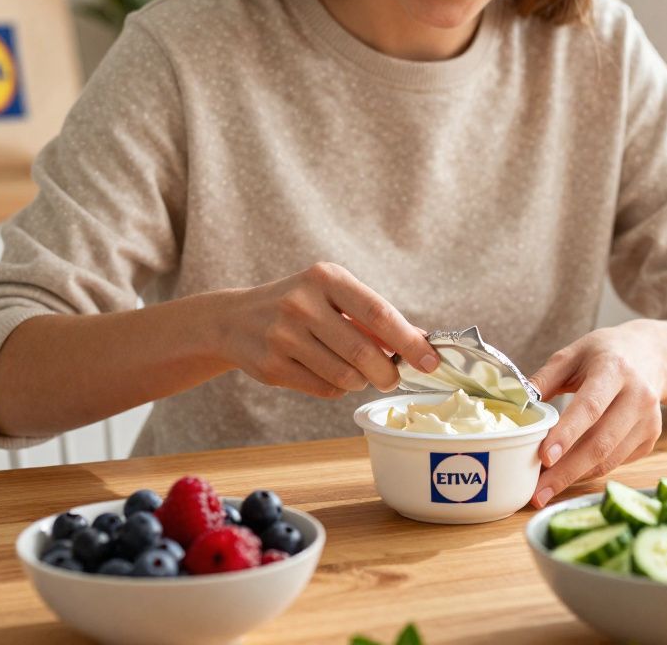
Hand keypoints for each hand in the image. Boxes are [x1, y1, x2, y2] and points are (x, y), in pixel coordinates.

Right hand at [216, 262, 439, 397]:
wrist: (235, 319)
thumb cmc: (299, 305)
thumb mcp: (332, 294)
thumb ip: (373, 316)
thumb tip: (422, 343)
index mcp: (325, 278)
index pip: (378, 313)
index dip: (410, 341)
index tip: (431, 361)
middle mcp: (302, 303)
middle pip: (364, 353)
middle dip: (388, 373)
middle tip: (392, 378)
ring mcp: (283, 335)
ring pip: (346, 376)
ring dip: (360, 381)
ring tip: (355, 371)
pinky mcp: (271, 366)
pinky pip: (324, 389)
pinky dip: (337, 388)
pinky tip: (327, 372)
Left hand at [528, 322, 665, 507]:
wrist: (650, 355)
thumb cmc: (604, 354)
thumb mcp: (572, 354)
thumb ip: (544, 379)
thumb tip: (517, 406)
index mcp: (614, 369)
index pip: (590, 407)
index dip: (567, 434)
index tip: (544, 458)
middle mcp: (638, 396)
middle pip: (601, 442)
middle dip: (566, 471)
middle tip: (537, 492)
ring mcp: (648, 420)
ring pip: (609, 459)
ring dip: (575, 477)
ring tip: (545, 490)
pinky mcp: (651, 437)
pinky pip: (616, 462)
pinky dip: (590, 471)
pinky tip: (569, 474)